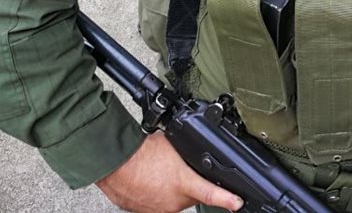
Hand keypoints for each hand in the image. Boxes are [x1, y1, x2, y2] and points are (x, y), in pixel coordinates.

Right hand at [96, 132, 242, 212]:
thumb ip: (191, 152)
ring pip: (175, 202)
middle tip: (178, 170)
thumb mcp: (176, 145)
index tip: (237, 203)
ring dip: (173, 192)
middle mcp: (173, 202)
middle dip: (190, 186)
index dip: (227, 200)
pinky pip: (158, 205)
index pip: (211, 194)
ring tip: (160, 174)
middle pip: (192, 197)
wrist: (115, 163)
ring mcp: (159, 210)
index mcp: (184, 184)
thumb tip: (200, 151)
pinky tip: (150, 181)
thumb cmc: (142, 151)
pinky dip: (157, 196)